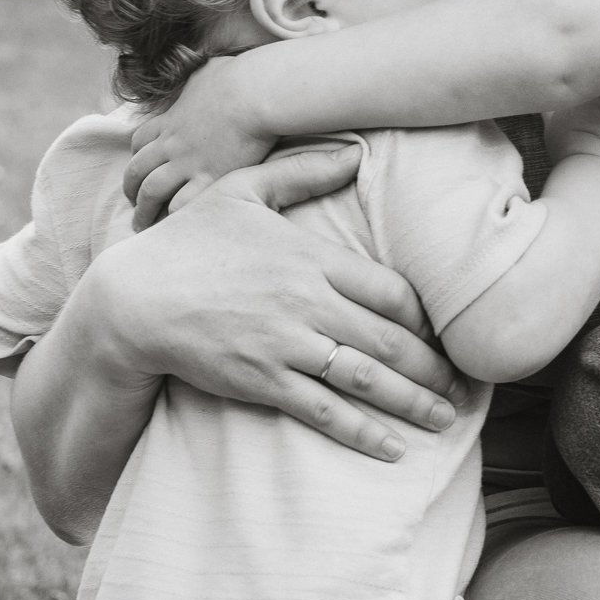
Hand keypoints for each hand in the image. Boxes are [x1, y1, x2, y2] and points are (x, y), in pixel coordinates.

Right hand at [91, 142, 469, 459]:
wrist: (134, 299)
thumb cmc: (189, 240)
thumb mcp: (242, 191)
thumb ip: (302, 171)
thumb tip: (353, 152)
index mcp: (311, 258)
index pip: (390, 291)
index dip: (425, 318)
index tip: (447, 334)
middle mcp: (308, 302)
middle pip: (389, 340)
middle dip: (434, 368)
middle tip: (465, 388)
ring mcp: (287, 345)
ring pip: (366, 378)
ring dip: (413, 402)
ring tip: (445, 419)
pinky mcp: (262, 382)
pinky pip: (324, 411)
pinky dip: (363, 431)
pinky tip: (393, 448)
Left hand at [122, 51, 279, 227]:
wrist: (256, 93)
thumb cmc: (238, 76)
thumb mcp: (208, 67)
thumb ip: (197, 69)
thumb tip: (198, 60)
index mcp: (172, 119)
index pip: (140, 139)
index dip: (135, 154)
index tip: (140, 163)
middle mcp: (173, 143)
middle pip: (137, 169)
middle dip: (130, 187)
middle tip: (133, 200)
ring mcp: (189, 162)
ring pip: (151, 192)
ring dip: (143, 210)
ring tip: (142, 225)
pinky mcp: (210, 178)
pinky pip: (181, 204)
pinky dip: (173, 216)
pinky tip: (173, 225)